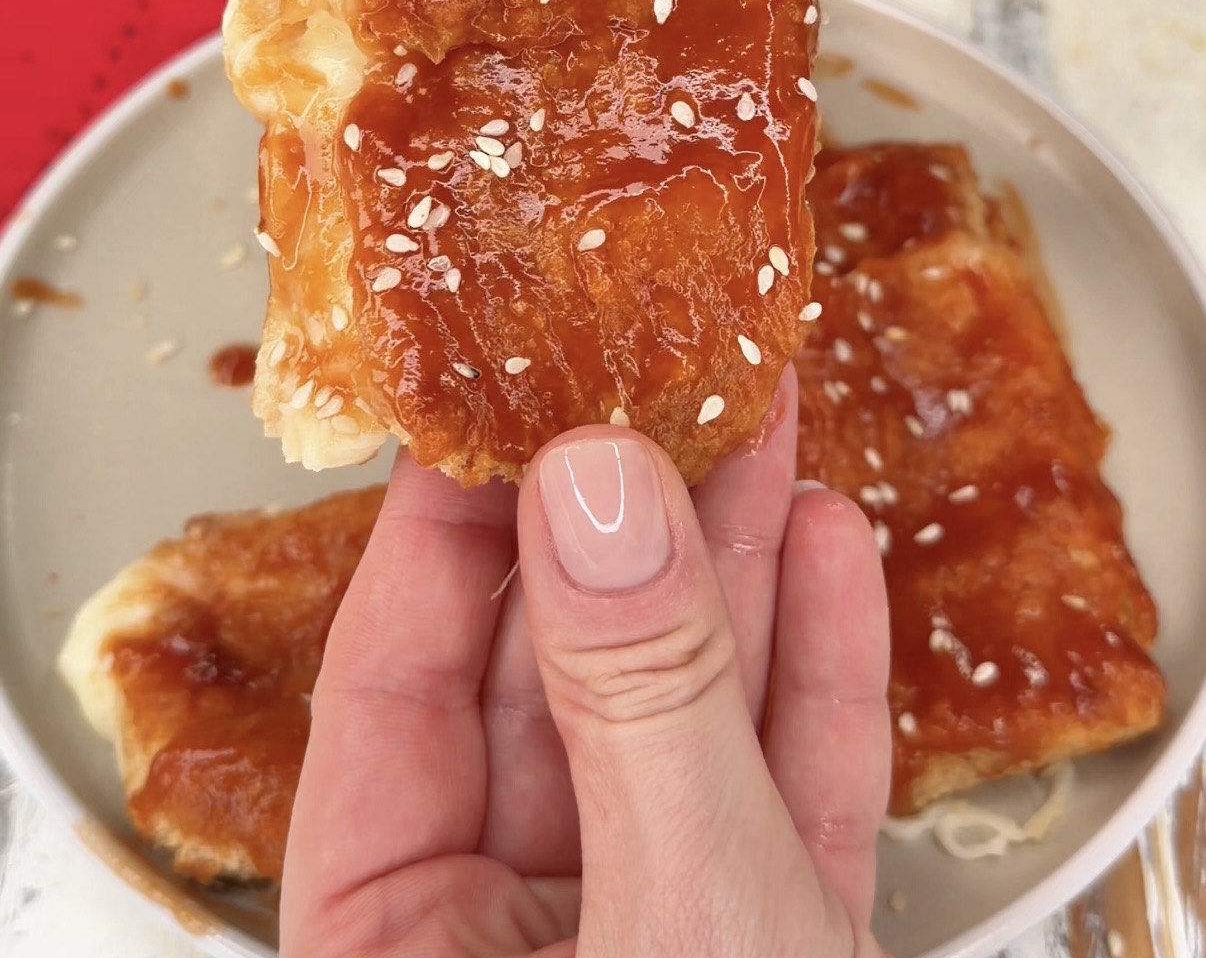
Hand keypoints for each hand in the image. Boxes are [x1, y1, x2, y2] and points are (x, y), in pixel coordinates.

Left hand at [281, 369, 890, 955]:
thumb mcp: (675, 920)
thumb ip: (637, 705)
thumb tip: (593, 490)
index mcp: (402, 944)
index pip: (389, 686)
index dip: (447, 525)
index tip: (494, 393)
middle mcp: (514, 937)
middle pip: (557, 679)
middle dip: (631, 520)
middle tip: (661, 380)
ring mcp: (653, 935)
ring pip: (685, 719)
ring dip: (738, 570)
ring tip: (760, 422)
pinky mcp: (774, 947)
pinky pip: (789, 795)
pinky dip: (820, 679)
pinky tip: (831, 554)